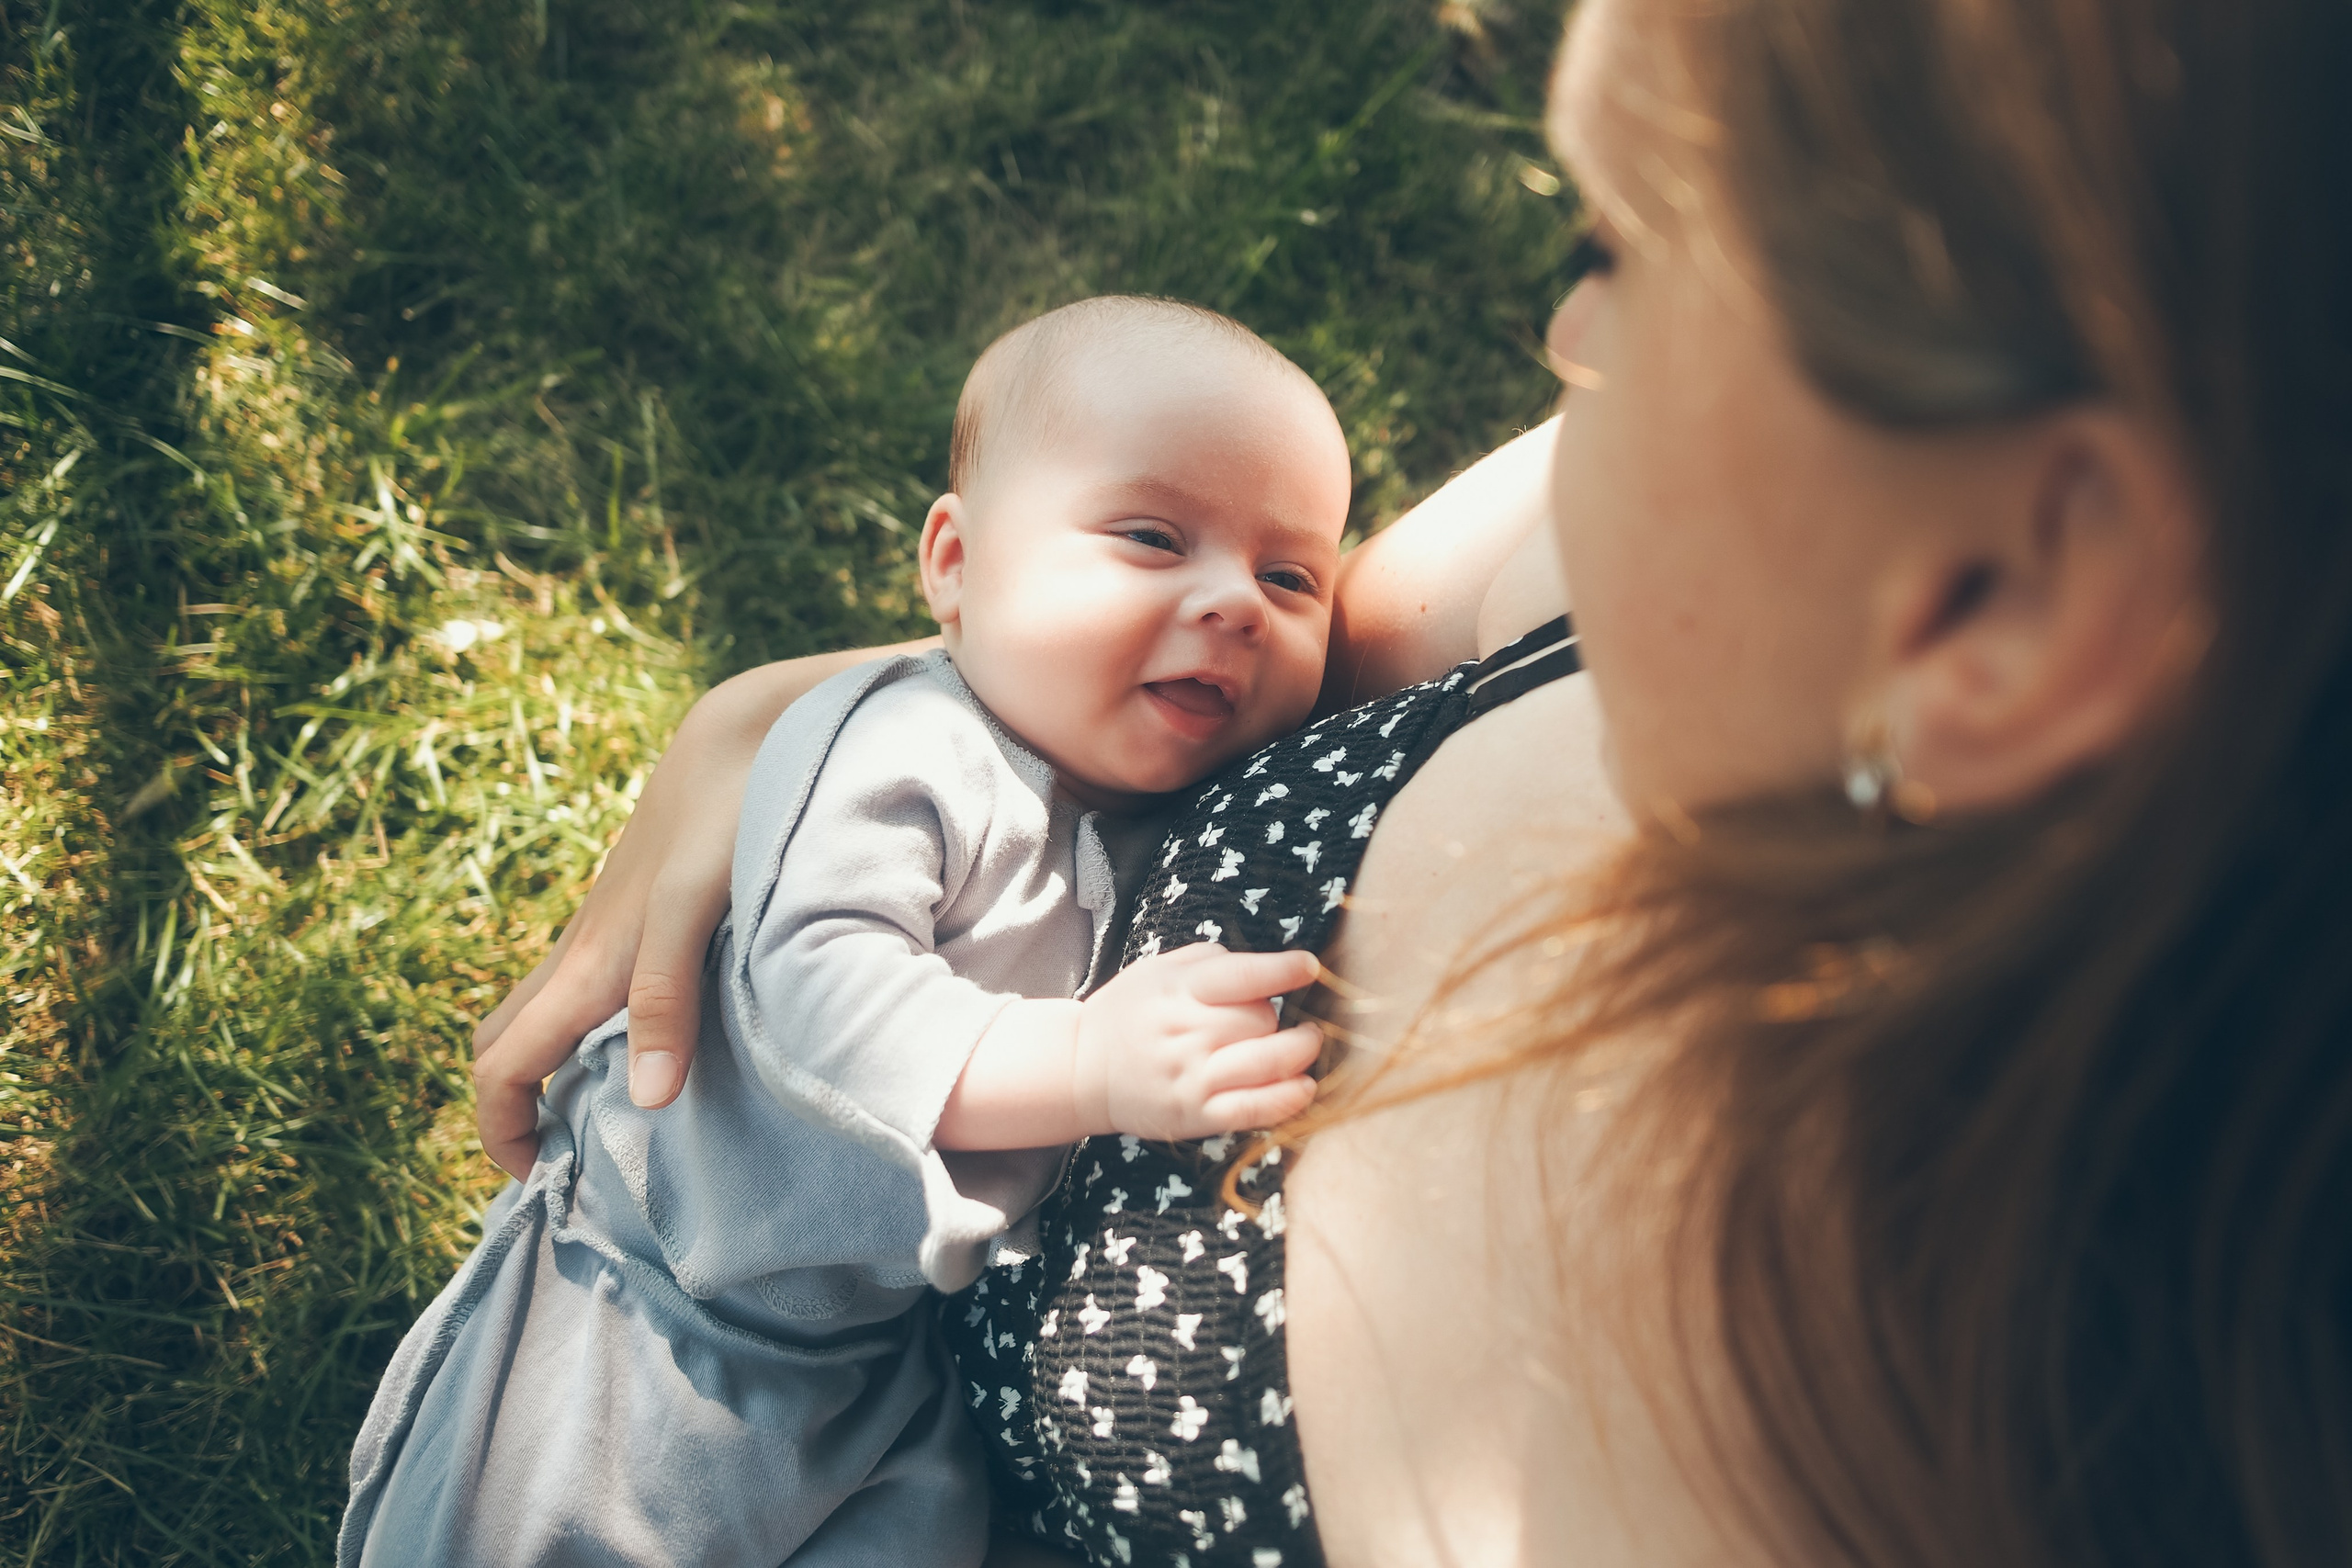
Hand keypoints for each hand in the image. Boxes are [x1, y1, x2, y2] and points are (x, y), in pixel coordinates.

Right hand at [469, 641, 933, 1178]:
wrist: (754, 728)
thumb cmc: (726, 814)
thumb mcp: (694, 906)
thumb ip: (666, 995)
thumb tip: (648, 1100)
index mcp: (587, 965)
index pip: (499, 1064)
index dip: (499, 1133)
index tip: (537, 1186)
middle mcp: (587, 951)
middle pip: (513, 1040)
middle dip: (518, 1109)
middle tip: (570, 1169)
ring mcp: (615, 928)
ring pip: (554, 1012)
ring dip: (561, 1071)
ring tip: (619, 1129)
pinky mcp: (650, 909)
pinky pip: (600, 987)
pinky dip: (604, 1032)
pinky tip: (668, 1053)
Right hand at [1074, 944, 1323, 1140]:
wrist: (1081, 1071)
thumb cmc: (1128, 1014)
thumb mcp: (1156, 970)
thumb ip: (1209, 960)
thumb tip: (1264, 964)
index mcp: (1177, 991)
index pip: (1241, 976)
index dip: (1282, 970)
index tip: (1310, 967)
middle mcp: (1185, 1034)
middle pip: (1261, 1020)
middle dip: (1275, 1016)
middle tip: (1264, 1018)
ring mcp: (1191, 1079)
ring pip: (1267, 1062)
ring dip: (1299, 1051)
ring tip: (1307, 1043)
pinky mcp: (1195, 1116)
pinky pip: (1254, 1108)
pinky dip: (1287, 1098)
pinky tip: (1304, 1086)